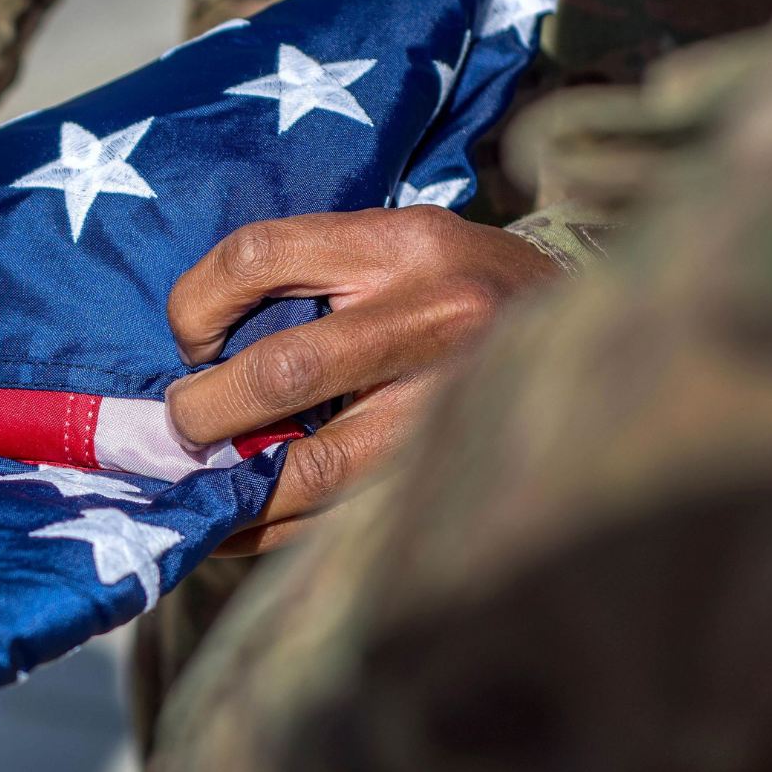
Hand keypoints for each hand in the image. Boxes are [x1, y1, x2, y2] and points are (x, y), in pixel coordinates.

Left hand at [166, 207, 559, 555]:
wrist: (592, 334)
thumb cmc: (459, 287)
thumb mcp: (398, 245)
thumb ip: (311, 280)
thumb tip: (197, 357)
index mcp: (404, 243)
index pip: (258, 255)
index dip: (197, 302)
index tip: (189, 339)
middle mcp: (436, 316)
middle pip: (284, 371)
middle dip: (206, 410)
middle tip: (179, 425)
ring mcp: (450, 405)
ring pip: (314, 467)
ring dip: (235, 484)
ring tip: (200, 482)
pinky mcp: (454, 473)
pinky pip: (342, 517)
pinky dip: (272, 528)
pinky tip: (236, 523)